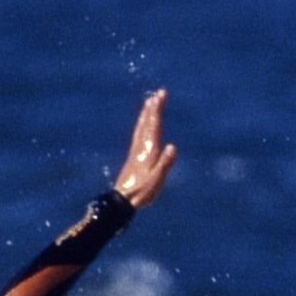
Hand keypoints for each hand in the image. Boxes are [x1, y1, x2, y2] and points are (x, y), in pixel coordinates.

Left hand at [112, 88, 176, 209]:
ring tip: (149, 104)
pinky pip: (138, 136)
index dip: (157, 110)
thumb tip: (173, 147)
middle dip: (153, 108)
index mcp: (148, 151)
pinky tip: (142, 127)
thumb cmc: (142, 193)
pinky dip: (142, 126)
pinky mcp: (134, 158)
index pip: (154, 126)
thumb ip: (165, 164)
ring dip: (146, 115)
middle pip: (147, 124)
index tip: (160, 95)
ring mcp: (136, 152)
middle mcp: (141, 148)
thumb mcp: (157, 180)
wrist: (122, 201)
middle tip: (158, 94)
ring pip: (141, 128)